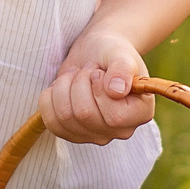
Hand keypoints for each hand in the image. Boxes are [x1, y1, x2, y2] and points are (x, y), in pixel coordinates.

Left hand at [38, 31, 154, 145]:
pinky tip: (62, 86)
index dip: (99, 89)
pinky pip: (50, 121)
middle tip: (87, 70)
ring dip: (64, 86)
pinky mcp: (72, 134)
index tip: (100, 73)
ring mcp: (95, 135)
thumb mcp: (120, 53)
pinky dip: (50, 97)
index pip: (114, 116)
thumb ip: (122, 68)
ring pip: (64, 116)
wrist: (95, 54)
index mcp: (140, 113)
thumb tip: (116, 91)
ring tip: (76, 75)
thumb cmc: (112, 53)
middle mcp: (120, 130)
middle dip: (79, 82)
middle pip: (84, 115)